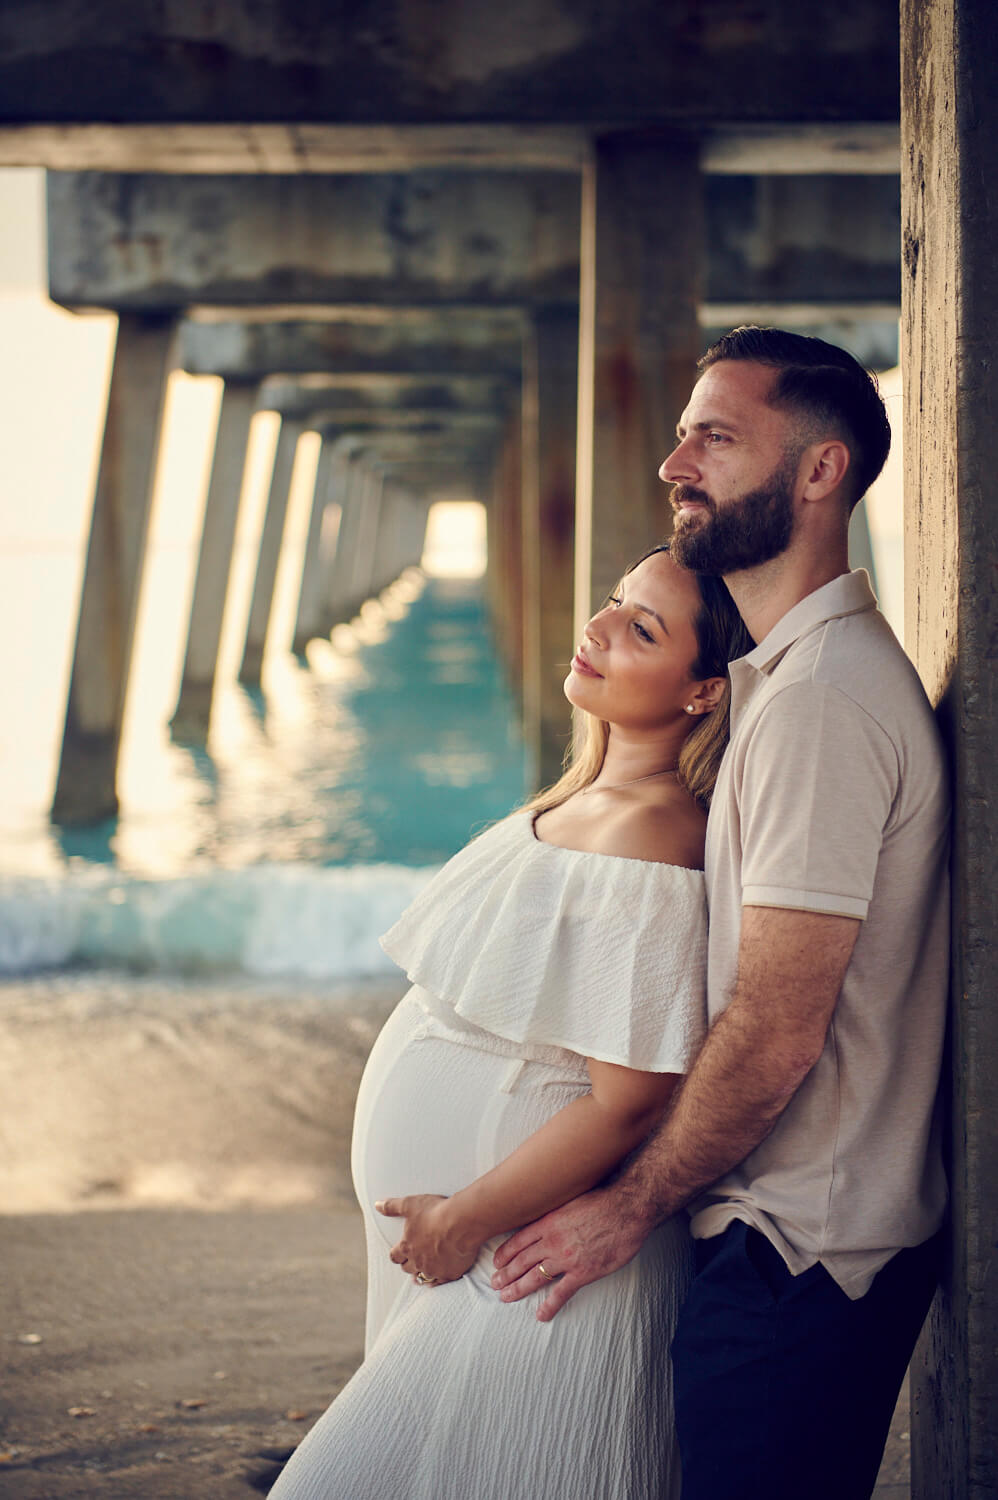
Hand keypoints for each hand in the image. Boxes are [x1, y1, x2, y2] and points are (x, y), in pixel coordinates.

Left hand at [376, 1194, 479, 1284]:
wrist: (461, 1223)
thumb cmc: (435, 1213)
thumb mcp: (410, 1205)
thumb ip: (392, 1206)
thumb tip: (377, 1205)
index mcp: (407, 1247)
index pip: (395, 1256)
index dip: (396, 1254)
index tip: (398, 1252)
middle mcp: (418, 1262)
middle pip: (408, 1268)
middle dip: (408, 1263)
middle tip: (412, 1259)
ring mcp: (434, 1270)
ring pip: (424, 1277)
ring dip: (422, 1273)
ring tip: (424, 1270)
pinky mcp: (450, 1273)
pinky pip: (441, 1282)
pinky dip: (438, 1280)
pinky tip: (439, 1278)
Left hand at [490, 1187, 651, 1320]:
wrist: (627, 1209)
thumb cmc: (602, 1200)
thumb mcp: (570, 1199)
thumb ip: (556, 1212)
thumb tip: (547, 1218)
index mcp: (548, 1222)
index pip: (518, 1241)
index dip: (505, 1253)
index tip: (496, 1263)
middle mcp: (552, 1241)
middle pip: (522, 1261)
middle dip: (506, 1274)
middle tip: (495, 1284)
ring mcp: (566, 1258)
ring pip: (535, 1277)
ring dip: (518, 1289)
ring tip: (506, 1297)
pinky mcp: (583, 1272)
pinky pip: (561, 1293)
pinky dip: (550, 1305)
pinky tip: (541, 1315)